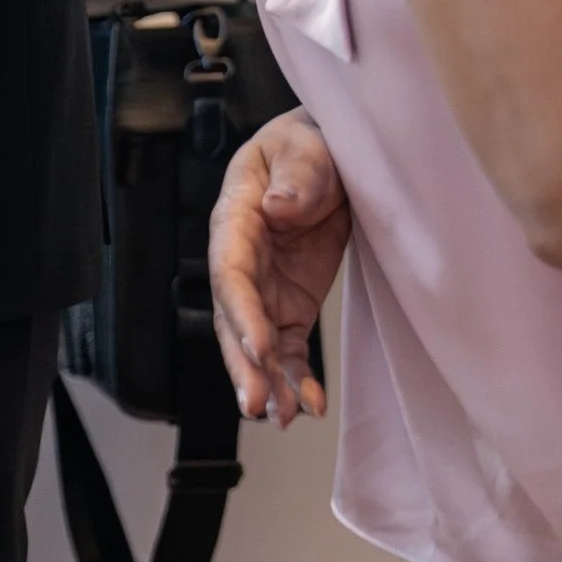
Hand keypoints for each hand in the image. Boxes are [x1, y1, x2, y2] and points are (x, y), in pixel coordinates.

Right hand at [210, 109, 352, 424]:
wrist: (330, 154)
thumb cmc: (308, 143)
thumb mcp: (304, 146)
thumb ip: (295, 176)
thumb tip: (279, 209)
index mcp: (236, 219)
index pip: (231, 272)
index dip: (242, 312)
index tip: (260, 347)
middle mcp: (242, 262)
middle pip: (234, 320)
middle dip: (243, 365)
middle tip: (256, 404)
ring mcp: (265, 289)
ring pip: (255, 345)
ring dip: (267, 382)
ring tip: (282, 418)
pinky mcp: (290, 305)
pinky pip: (287, 349)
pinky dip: (295, 378)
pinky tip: (308, 406)